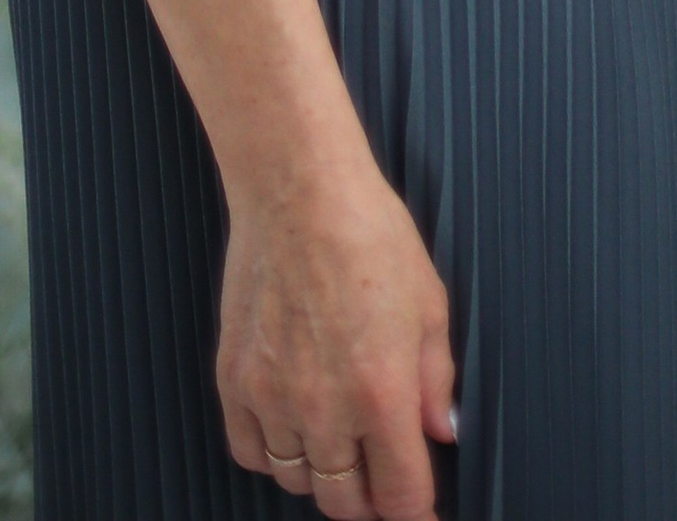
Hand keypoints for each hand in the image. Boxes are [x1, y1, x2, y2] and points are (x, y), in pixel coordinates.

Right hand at [220, 160, 457, 518]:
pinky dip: (272, 455)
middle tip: (382, 482)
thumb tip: (442, 431)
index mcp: (382, 394)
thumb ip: (437, 379)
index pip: (402, 496)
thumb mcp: (429, 302)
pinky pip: (250, 451)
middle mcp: (325, 409)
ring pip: (297, 481)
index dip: (418, 513)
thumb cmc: (369, 233)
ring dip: (323, 478)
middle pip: (345, 502)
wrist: (297, 189)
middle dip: (371, 503)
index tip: (425, 513)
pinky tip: (292, 432)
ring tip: (340, 449)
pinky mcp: (234, 378)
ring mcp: (272, 397)